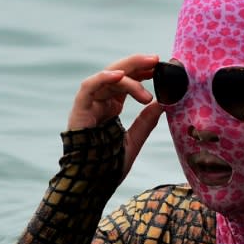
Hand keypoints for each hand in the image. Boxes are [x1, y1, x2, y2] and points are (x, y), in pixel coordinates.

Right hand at [68, 54, 163, 177]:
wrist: (90, 183)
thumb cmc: (109, 166)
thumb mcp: (134, 140)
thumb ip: (146, 122)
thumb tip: (164, 103)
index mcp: (111, 106)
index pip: (127, 81)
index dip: (142, 71)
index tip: (161, 66)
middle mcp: (100, 101)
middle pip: (118, 73)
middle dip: (137, 64)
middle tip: (156, 60)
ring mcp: (89, 104)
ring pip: (108, 78)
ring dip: (129, 75)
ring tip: (149, 74)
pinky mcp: (79, 109)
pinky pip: (88, 87)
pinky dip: (102, 78)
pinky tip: (118, 75)